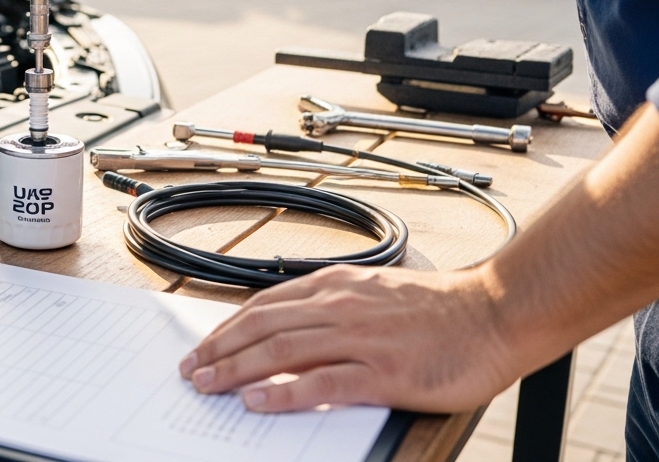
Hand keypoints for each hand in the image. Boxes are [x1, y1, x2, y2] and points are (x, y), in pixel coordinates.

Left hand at [180, 265, 519, 412]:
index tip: (204, 344)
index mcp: (337, 285)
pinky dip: (283, 393)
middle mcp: (341, 307)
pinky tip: (257, 402)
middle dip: (219, 348)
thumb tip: (293, 324)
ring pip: (281, 351)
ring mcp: (361, 339)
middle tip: (192, 369)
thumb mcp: (375, 292)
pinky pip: (321, 382)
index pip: (266, 304)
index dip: (228, 326)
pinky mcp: (383, 372)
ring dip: (236, 368)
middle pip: (262, 325)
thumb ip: (334, 305)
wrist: (496, 312)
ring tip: (208, 384)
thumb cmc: (442, 309)